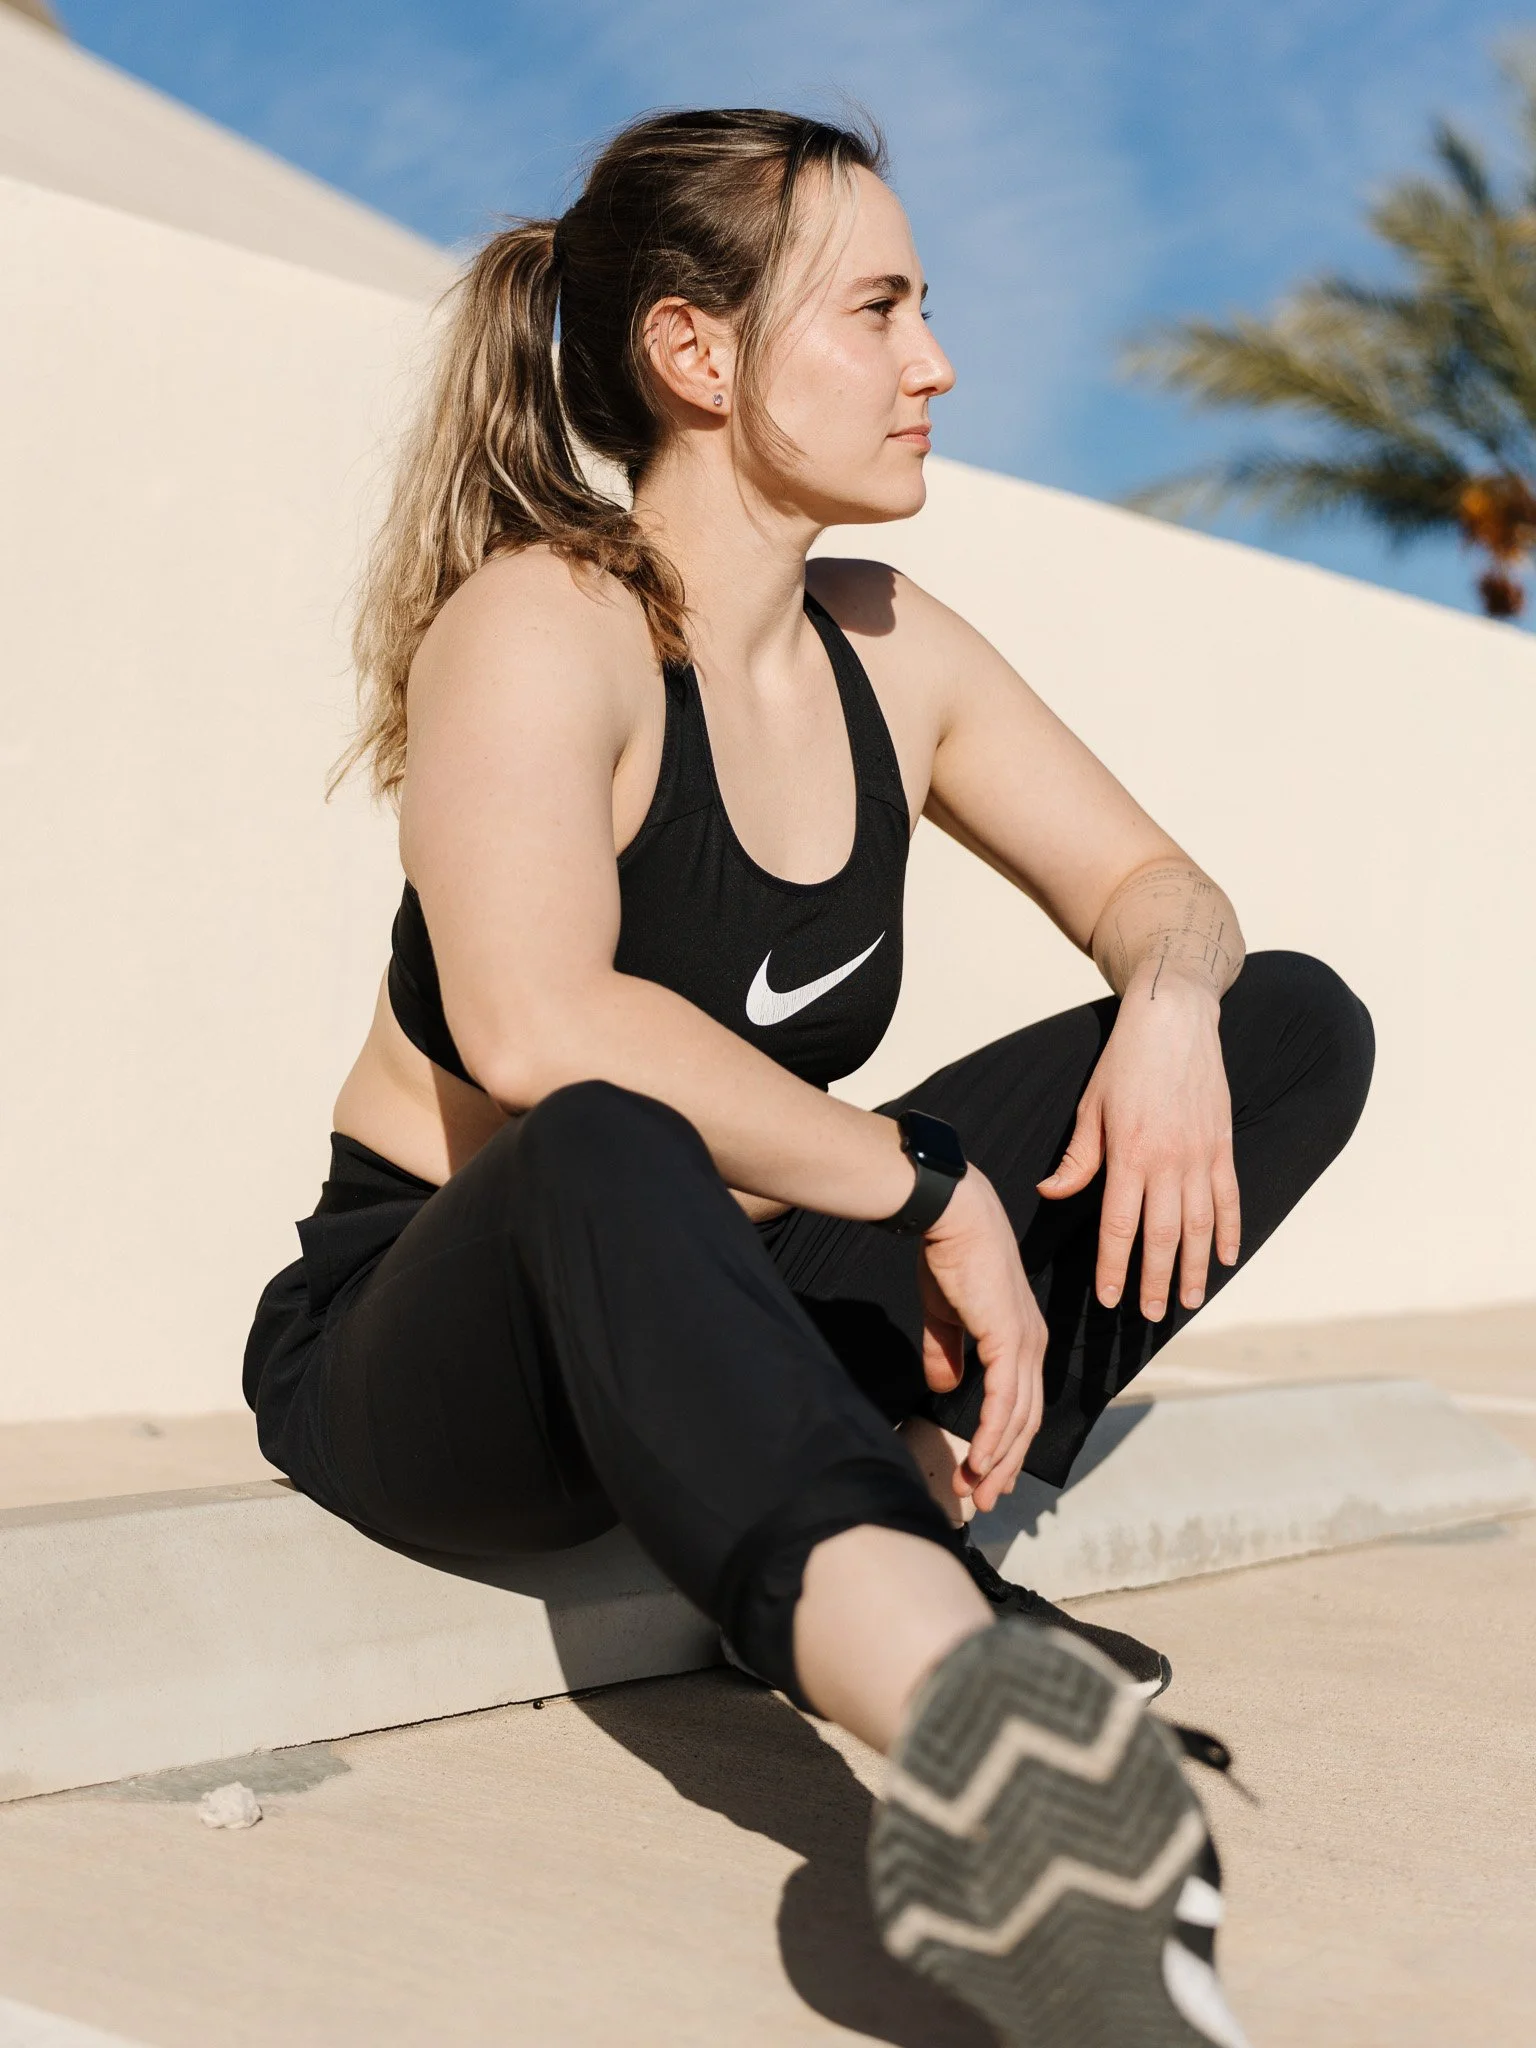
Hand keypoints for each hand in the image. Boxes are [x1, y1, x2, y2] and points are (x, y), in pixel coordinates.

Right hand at [916, 1167, 1046, 1514]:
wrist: (952, 1216)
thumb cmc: (949, 1256)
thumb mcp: (945, 1314)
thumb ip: (947, 1352)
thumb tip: (947, 1388)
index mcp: (1021, 1338)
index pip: (1021, 1403)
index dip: (1005, 1442)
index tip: (983, 1472)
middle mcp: (1031, 1345)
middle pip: (1026, 1420)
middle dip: (1004, 1464)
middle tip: (983, 1498)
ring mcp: (1024, 1344)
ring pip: (1018, 1419)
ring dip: (997, 1459)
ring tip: (975, 1490)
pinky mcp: (1008, 1340)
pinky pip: (1005, 1401)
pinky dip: (993, 1434)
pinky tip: (978, 1458)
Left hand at [1037, 967, 1239, 1319]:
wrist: (1173, 1020)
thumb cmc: (1123, 1063)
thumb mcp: (1090, 1107)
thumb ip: (1077, 1158)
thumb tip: (1051, 1192)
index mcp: (1128, 1154)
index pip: (1120, 1226)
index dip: (1115, 1266)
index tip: (1110, 1298)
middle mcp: (1168, 1161)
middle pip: (1162, 1236)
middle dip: (1154, 1280)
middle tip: (1149, 1314)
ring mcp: (1200, 1154)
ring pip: (1200, 1225)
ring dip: (1193, 1267)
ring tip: (1187, 1300)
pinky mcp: (1222, 1144)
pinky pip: (1229, 1197)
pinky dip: (1230, 1230)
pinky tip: (1225, 1259)